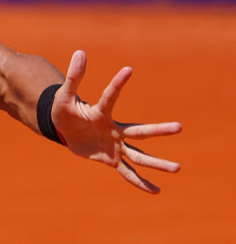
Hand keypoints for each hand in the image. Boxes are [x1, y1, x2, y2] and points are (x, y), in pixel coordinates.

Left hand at [51, 50, 181, 193]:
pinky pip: (127, 172)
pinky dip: (139, 182)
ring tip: (177, 168)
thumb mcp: (64, 97)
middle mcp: (115, 130)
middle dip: (157, 131)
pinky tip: (155, 190)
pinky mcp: (111, 159)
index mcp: (101, 113)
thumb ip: (74, 77)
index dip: (117, 84)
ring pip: (139, 156)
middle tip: (179, 127)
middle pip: (139, 132)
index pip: (110, 97)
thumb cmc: (66, 111)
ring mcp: (115, 146)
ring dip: (156, 163)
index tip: (128, 69)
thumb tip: (80, 52)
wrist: (66, 130)